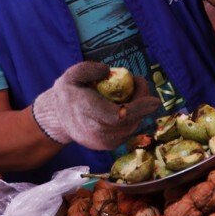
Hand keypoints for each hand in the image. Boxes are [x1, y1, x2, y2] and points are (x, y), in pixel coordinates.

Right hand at [31, 62, 160, 150]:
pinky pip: (129, 130)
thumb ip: (87, 69)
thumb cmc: (69, 94)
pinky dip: (134, 116)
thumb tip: (107, 71)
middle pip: (130, 121)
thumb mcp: (71, 75)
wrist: (60, 119)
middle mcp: (96, 131)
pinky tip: (127, 104)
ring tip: (132, 90)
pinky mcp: (110, 146)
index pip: (117, 116)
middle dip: (142, 101)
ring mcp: (104, 142)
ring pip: (132, 126)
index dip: (138, 108)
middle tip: (139, 82)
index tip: (154, 100)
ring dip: (139, 108)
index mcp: (85, 111)